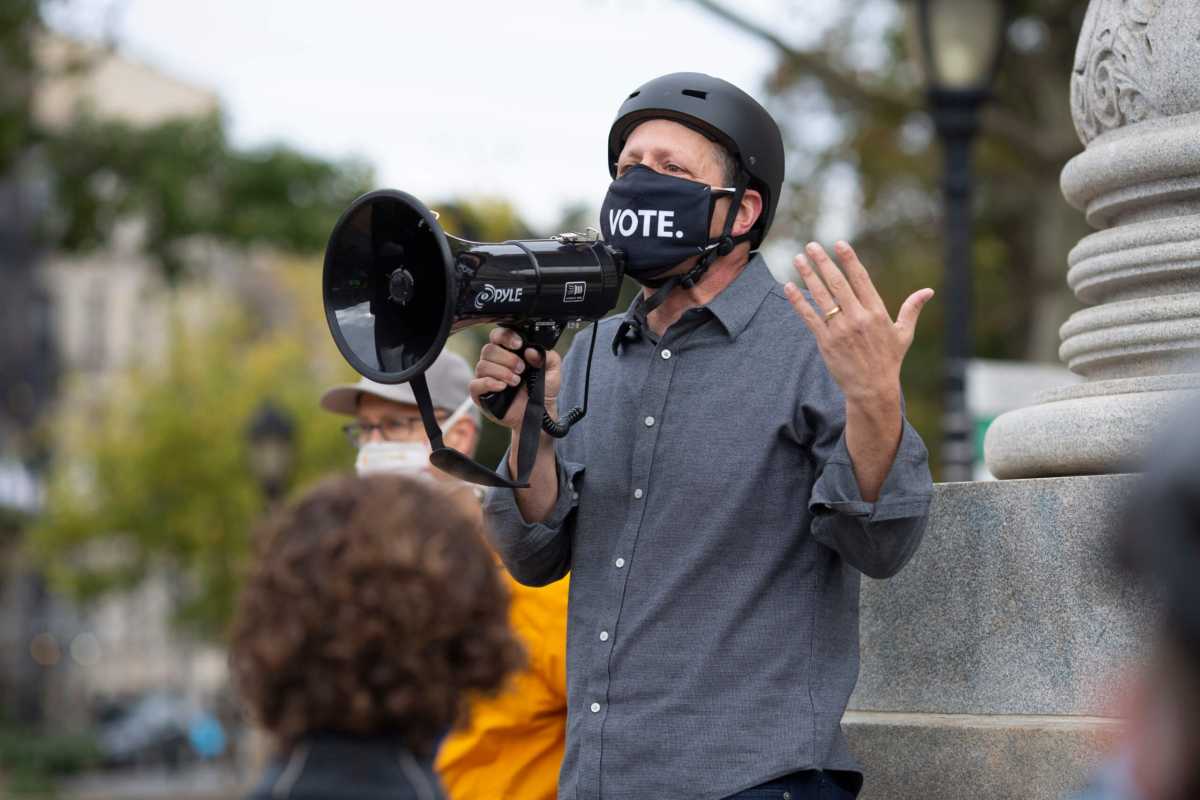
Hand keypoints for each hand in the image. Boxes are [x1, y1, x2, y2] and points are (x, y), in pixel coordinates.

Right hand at [469, 327, 561, 429]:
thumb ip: (547, 357)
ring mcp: (486, 378)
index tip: (519, 344)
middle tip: (521, 369)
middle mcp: (495, 363)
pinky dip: (489, 383)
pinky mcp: (481, 394)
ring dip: (502, 372)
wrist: (540, 414)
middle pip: (489, 349)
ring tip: (516, 381)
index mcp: (510, 352)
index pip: (498, 336)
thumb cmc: (543, 391)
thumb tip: (531, 350)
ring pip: (482, 365)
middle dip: (507, 358)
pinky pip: (476, 384)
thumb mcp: (553, 372)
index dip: (506, 336)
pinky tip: (502, 387)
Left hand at [783, 241, 932, 403]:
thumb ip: (912, 309)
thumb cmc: (889, 360)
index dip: (849, 260)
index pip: (861, 279)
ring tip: (798, 259)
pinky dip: (798, 301)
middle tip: (811, 246)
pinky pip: (809, 317)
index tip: (839, 243)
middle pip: (837, 284)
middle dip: (823, 262)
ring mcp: (840, 330)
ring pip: (821, 297)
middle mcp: (858, 318)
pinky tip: (788, 286)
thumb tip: (928, 291)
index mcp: (877, 312)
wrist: (872, 389)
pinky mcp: (826, 341)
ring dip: (808, 276)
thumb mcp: (904, 334)